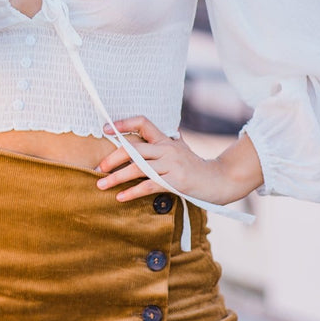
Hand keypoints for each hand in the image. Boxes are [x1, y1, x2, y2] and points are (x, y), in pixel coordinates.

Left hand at [96, 116, 263, 205]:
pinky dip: (132, 192)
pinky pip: (149, 185)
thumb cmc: (196, 167)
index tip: (106, 129)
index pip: (143, 122)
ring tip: (101, 185)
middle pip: (134, 148)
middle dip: (113, 157)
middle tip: (98, 167)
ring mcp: (172, 164)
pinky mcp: (176, 181)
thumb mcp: (180, 150)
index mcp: (166, 139)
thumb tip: (144, 139)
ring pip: (137, 168)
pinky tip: (121, 197)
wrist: (220, 180)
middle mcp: (167, 148)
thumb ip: (163, 144)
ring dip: (116, 177)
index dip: (124, 124)